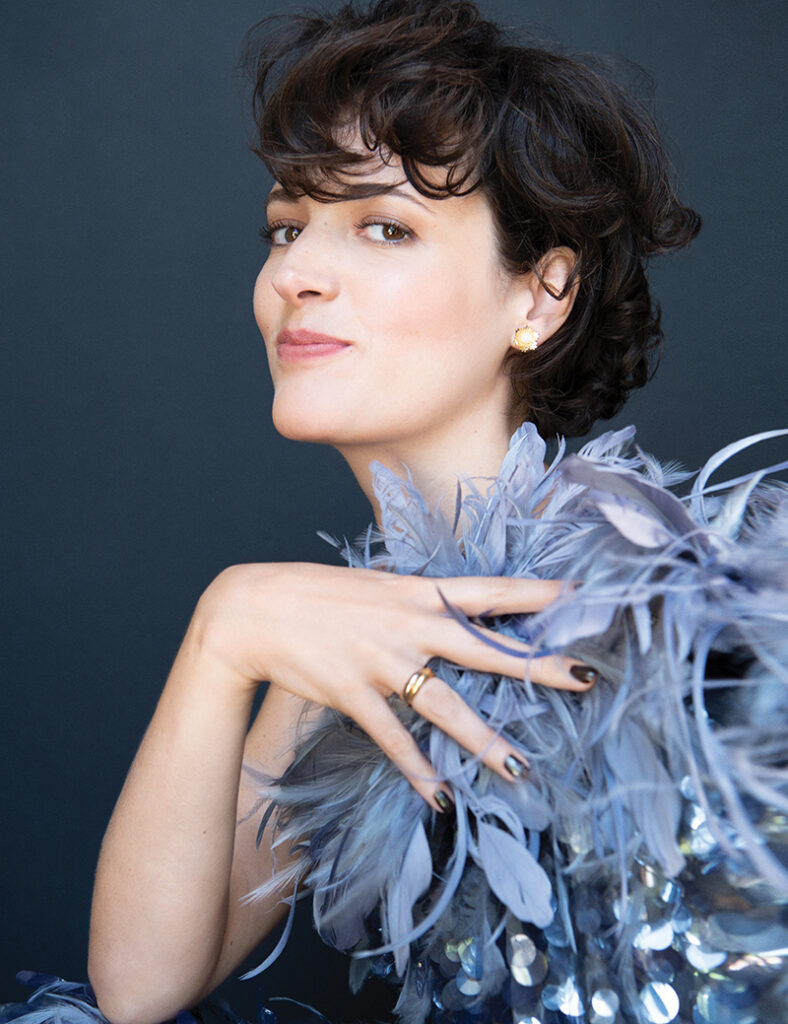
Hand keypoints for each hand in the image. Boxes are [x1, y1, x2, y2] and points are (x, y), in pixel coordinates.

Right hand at [192, 562, 595, 810]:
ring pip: (448, 707)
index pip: (488, 590)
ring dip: (486, 742)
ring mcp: (385, 662)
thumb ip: (414, 598)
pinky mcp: (356, 695)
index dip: (536, 592)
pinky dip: (417, 771)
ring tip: (522, 768)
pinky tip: (439, 797)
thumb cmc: (315, 593)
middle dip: (539, 665)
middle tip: (587, 678)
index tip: (579, 592)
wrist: (255, 609)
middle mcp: (410, 625)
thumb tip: (444, 604)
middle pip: (487, 649)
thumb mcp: (375, 584)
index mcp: (417, 593)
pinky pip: (396, 739)